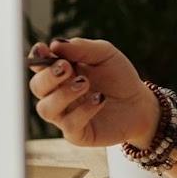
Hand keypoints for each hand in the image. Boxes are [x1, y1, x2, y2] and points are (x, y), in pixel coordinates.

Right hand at [27, 38, 156, 146]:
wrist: (140, 103)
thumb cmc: (119, 76)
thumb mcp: (105, 54)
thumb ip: (81, 48)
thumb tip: (55, 44)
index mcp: (60, 72)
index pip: (38, 65)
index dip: (36, 57)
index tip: (43, 49)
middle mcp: (57, 94)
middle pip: (36, 87)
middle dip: (48, 76)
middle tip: (67, 67)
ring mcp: (65, 115)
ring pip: (46, 109)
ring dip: (63, 94)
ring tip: (85, 83)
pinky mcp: (77, 133)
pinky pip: (69, 125)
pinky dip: (83, 110)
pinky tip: (100, 98)